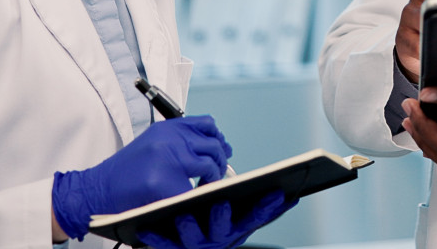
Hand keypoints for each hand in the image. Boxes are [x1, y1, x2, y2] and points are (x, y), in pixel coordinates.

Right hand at [52, 115, 232, 238]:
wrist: (97, 190)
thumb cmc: (124, 173)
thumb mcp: (151, 145)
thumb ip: (176, 141)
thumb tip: (211, 146)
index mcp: (166, 128)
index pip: (206, 124)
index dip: (218, 138)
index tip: (223, 149)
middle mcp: (168, 138)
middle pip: (212, 144)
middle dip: (220, 160)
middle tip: (218, 174)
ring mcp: (167, 157)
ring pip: (209, 163)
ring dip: (214, 177)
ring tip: (208, 186)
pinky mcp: (165, 181)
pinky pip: (196, 188)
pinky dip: (201, 194)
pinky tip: (195, 198)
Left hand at [138, 190, 296, 248]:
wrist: (190, 244)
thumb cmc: (217, 225)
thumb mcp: (241, 216)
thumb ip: (262, 208)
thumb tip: (289, 195)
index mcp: (236, 228)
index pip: (255, 217)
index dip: (266, 208)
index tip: (275, 193)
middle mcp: (218, 238)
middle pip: (222, 231)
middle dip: (222, 218)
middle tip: (221, 203)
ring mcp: (196, 244)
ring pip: (192, 240)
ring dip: (190, 229)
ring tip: (183, 217)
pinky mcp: (174, 246)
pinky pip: (164, 244)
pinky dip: (156, 237)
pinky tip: (147, 228)